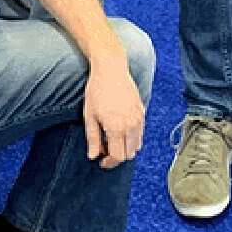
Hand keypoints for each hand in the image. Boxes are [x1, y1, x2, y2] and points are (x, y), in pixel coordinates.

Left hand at [82, 53, 145, 168]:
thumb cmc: (97, 90)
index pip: (118, 156)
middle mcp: (131, 126)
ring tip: (111, 138)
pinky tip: (119, 130)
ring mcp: (139, 119)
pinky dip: (132, 138)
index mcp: (116, 128)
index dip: (109, 162)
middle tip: (103, 148)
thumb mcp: (89, 115)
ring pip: (136, 146)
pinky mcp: (142, 113)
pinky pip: (140, 134)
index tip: (102, 162)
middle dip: (116, 156)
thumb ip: (93, 138)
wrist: (111, 69)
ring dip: (125, 148)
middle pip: (128, 154)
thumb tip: (93, 156)